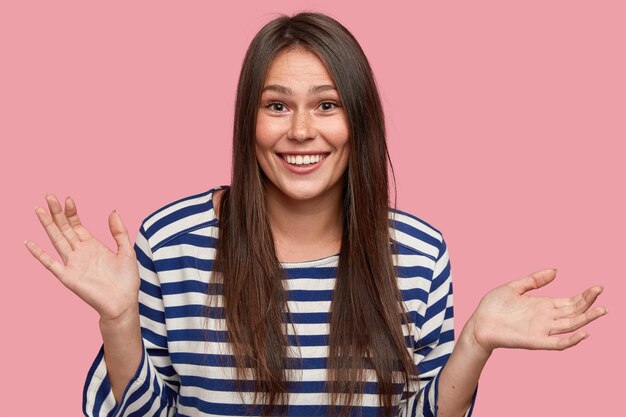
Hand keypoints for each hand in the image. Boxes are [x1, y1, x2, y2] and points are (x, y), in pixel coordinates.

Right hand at [25, 194, 139, 320]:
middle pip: (64, 229)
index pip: (77, 225)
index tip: (68, 198)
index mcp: (93, 246)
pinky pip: (50, 263)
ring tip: (38, 209)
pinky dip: (39, 254)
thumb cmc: (126, 280)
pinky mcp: (68, 277)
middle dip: (57, 212)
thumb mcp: (126, 251)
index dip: (72, 212)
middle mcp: (80, 252)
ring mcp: (72, 263)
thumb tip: (113, 210)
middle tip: (49, 196)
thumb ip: (119, 232)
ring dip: (47, 225)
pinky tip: (29, 242)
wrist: (123, 303)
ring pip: (56, 240)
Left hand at [465, 268, 606, 354]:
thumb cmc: (493, 306)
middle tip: (601, 291)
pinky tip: (583, 332)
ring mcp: (541, 330)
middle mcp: (545, 318)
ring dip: (586, 319)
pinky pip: (557, 344)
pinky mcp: (534, 341)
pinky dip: (571, 340)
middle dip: (588, 303)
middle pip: (574, 312)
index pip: (570, 301)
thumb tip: (555, 270)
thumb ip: (534, 280)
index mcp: (542, 305)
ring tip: (601, 310)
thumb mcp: (514, 287)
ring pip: (570, 326)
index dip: (584, 295)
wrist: (478, 323)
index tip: (597, 287)